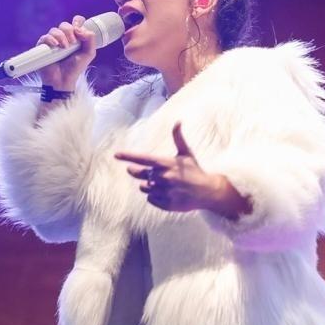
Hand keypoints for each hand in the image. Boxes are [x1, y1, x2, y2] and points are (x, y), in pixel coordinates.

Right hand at [36, 15, 96, 91]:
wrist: (63, 80)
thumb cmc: (75, 68)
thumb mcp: (89, 53)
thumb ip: (91, 39)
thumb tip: (80, 29)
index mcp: (74, 37)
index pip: (76, 21)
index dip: (78, 22)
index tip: (79, 30)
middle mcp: (63, 37)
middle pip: (65, 25)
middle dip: (69, 31)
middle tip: (72, 43)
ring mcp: (52, 42)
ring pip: (54, 30)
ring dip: (61, 37)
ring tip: (64, 47)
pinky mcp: (43, 47)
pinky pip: (45, 37)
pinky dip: (50, 39)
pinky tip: (55, 46)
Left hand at [115, 122, 251, 217]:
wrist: (207, 192)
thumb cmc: (194, 171)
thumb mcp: (186, 154)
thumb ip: (178, 138)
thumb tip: (177, 121)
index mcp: (166, 164)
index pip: (143, 159)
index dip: (128, 156)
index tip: (116, 155)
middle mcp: (163, 177)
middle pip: (139, 174)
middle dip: (135, 171)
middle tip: (134, 170)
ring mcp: (163, 191)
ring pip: (144, 187)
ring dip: (148, 184)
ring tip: (161, 183)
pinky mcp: (165, 204)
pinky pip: (150, 199)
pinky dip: (155, 196)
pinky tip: (166, 193)